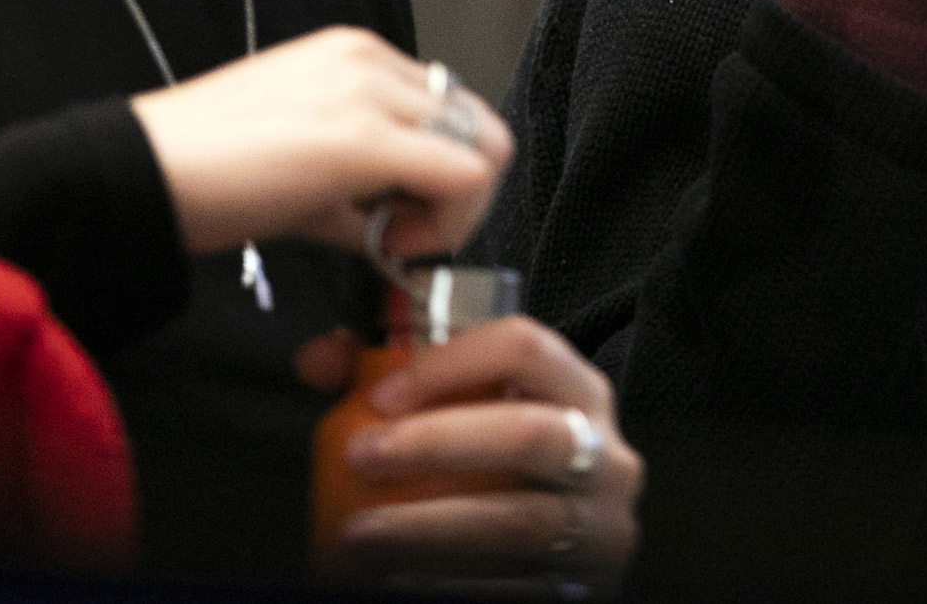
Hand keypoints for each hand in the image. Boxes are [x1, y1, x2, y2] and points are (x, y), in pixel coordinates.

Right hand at [129, 27, 510, 257]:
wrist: (140, 174)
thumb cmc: (206, 174)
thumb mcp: (300, 166)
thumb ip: (356, 185)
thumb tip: (392, 226)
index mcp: (356, 55)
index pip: (449, 110)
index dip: (436, 175)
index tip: (389, 221)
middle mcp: (371, 59)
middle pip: (477, 126)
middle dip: (456, 194)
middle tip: (398, 236)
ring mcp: (369, 92)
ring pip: (483, 149)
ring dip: (452, 210)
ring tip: (386, 240)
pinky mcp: (361, 138)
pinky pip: (463, 176)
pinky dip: (445, 225)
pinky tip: (387, 246)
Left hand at [306, 316, 641, 596]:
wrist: (562, 548)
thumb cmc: (505, 465)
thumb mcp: (473, 411)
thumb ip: (393, 375)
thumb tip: (321, 360)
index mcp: (579, 392)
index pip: (525, 347)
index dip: (450, 364)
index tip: (382, 394)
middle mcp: (605, 454)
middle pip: (528, 434)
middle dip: (436, 442)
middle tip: (361, 456)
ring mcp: (600, 527)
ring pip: (518, 523)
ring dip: (428, 529)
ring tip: (361, 534)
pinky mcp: (585, 587)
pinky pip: (515, 586)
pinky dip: (449, 583)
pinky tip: (399, 579)